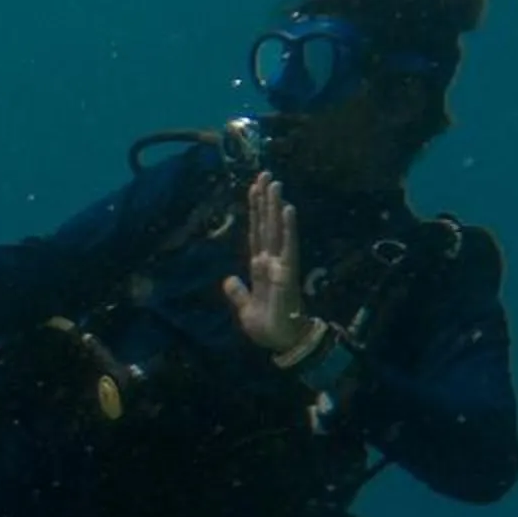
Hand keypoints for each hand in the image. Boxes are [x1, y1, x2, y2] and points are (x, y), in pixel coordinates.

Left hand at [221, 172, 315, 355]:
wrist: (281, 342)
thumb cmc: (266, 326)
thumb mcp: (245, 308)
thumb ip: (238, 293)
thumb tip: (228, 280)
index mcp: (259, 267)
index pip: (255, 233)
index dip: (254, 211)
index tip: (253, 189)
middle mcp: (271, 261)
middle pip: (265, 224)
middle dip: (264, 200)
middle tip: (265, 174)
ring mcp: (280, 264)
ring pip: (276, 229)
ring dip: (275, 206)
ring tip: (275, 183)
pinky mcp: (288, 272)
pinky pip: (288, 246)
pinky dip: (288, 227)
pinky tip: (288, 209)